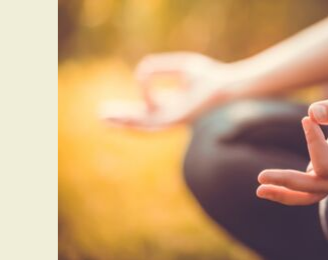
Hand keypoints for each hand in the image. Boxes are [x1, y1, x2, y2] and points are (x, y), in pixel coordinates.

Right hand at [100, 52, 238, 129]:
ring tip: (104, 118)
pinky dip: (143, 103)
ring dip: (123, 122)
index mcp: (174, 105)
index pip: (150, 105)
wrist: (226, 86)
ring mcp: (173, 121)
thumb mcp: (179, 67)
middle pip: (142, 120)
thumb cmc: (209, 76)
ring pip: (143, 125)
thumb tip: (138, 75)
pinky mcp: (174, 122)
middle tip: (101, 115)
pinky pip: (152, 113)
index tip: (142, 73)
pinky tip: (128, 107)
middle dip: (122, 117)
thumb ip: (156, 67)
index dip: (142, 89)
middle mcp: (172, 116)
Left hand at [256, 94, 327, 204]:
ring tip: (259, 189)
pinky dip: (287, 188)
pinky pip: (306, 187)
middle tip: (261, 177)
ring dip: (283, 194)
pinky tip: (268, 185)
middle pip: (315, 188)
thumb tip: (311, 113)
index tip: (307, 119)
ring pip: (309, 195)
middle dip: (287, 183)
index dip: (313, 144)